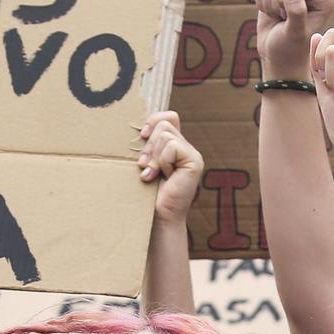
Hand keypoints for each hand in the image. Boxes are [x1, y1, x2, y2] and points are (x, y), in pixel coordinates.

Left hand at [137, 111, 204, 225]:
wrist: (157, 216)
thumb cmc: (146, 193)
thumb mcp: (144, 163)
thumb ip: (146, 145)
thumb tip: (138, 128)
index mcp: (175, 146)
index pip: (168, 117)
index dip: (153, 121)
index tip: (141, 136)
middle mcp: (186, 148)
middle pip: (164, 124)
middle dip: (148, 145)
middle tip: (143, 165)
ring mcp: (193, 154)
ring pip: (165, 134)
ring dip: (153, 156)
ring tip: (151, 174)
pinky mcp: (195, 161)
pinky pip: (171, 147)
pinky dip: (161, 161)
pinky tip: (163, 177)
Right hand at [254, 0, 333, 80]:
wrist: (278, 56)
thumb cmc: (291, 48)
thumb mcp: (295, 33)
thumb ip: (296, 11)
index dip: (287, 0)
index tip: (292, 20)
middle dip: (278, 3)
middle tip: (285, 21)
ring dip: (269, 6)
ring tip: (280, 19)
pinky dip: (261, 5)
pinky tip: (274, 15)